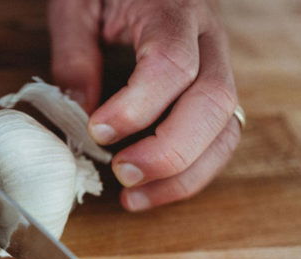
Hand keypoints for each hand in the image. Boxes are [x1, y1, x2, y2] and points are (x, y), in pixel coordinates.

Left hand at [49, 0, 240, 210]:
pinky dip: (188, 176)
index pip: (172, 63)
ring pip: (225, 130)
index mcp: (173, 13)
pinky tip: (150, 192)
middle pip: (213, 102)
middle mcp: (208, 42)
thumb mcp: (78, 7)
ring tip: (132, 198)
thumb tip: (77, 109)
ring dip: (182, 175)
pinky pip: (219, 143)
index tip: (97, 130)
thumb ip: (75, 53)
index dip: (137, 106)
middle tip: (121, 173)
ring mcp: (218, 71)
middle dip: (168, 150)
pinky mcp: (213, 98)